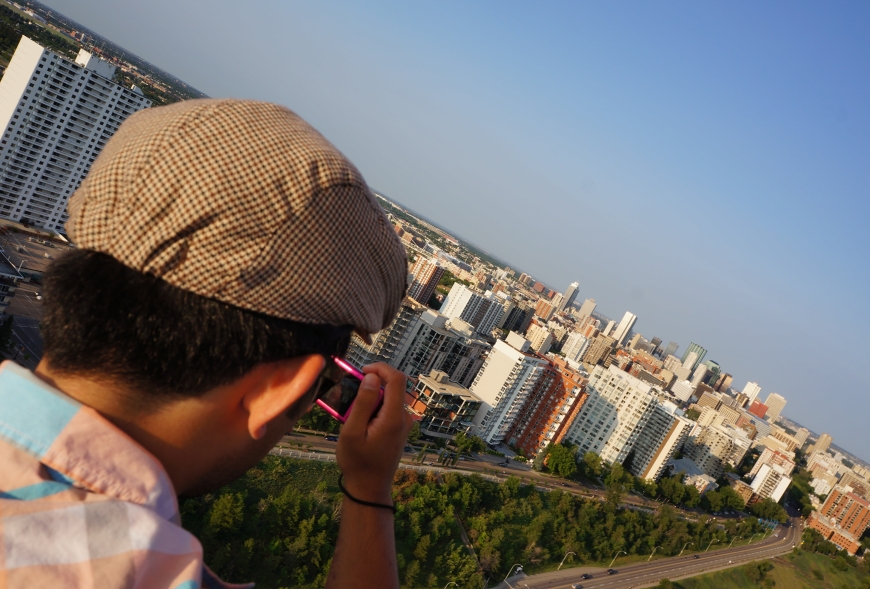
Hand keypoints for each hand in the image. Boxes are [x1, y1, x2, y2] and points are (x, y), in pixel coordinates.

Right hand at [336, 363, 413, 503]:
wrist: (369, 488)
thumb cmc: (357, 462)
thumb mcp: (352, 432)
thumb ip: (363, 402)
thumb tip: (372, 377)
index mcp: (394, 417)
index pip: (397, 378)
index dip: (380, 368)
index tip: (361, 371)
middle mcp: (404, 418)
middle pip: (393, 387)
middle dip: (372, 384)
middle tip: (350, 395)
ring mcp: (404, 424)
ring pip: (389, 398)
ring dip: (372, 398)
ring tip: (352, 413)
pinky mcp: (399, 429)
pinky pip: (388, 409)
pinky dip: (375, 408)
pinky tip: (360, 422)